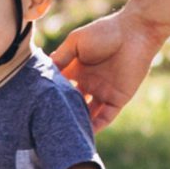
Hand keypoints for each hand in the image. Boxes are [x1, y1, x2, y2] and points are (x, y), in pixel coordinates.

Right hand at [53, 7, 169, 131]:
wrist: (135, 33)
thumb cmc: (104, 32)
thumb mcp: (76, 41)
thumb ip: (61, 57)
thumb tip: (43, 73)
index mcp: (76, 69)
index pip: (60, 87)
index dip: (49, 96)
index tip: (34, 107)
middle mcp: (87, 83)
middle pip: (72, 103)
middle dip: (62, 113)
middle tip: (45, 127)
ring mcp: (102, 92)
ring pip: (87, 114)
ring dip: (77, 123)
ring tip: (62, 135)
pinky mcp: (117, 100)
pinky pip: (105, 118)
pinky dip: (95, 127)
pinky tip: (83, 135)